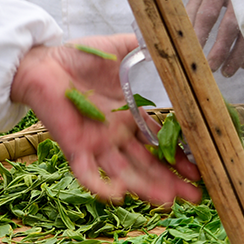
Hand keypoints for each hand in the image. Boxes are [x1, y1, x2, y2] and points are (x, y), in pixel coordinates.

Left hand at [10, 34, 203, 205]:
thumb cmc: (79, 58)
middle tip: (196, 196)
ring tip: (168, 201)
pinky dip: (102, 186)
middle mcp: (117, 136)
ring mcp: (97, 144)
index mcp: (130, 117)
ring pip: (125, 172)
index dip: (180, 156)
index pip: (161, 142)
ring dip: (146, 188)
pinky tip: (120, 196)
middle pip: (149, 165)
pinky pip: (88, 173)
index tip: (200, 168)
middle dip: (172, 181)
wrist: (42, 63)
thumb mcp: (120, 50)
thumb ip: (145, 48)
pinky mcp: (75, 147)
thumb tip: (174, 43)